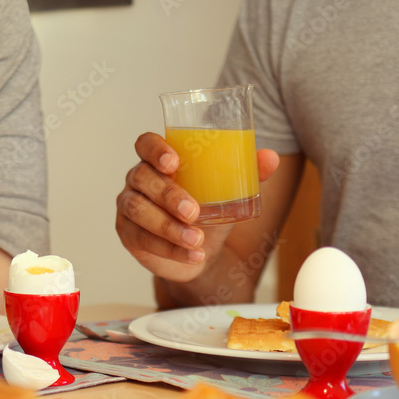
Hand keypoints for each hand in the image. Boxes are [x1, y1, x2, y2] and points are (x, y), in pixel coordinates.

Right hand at [115, 132, 279, 282]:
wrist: (200, 251)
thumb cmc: (209, 212)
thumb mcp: (229, 193)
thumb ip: (248, 174)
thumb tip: (270, 158)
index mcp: (159, 160)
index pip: (146, 143)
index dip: (155, 150)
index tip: (174, 163)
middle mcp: (138, 179)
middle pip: (142, 178)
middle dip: (168, 195)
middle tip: (194, 211)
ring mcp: (129, 206)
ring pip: (139, 210)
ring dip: (168, 227)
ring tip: (196, 239)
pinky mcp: (128, 233)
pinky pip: (143, 239)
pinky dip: (170, 249)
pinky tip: (193, 255)